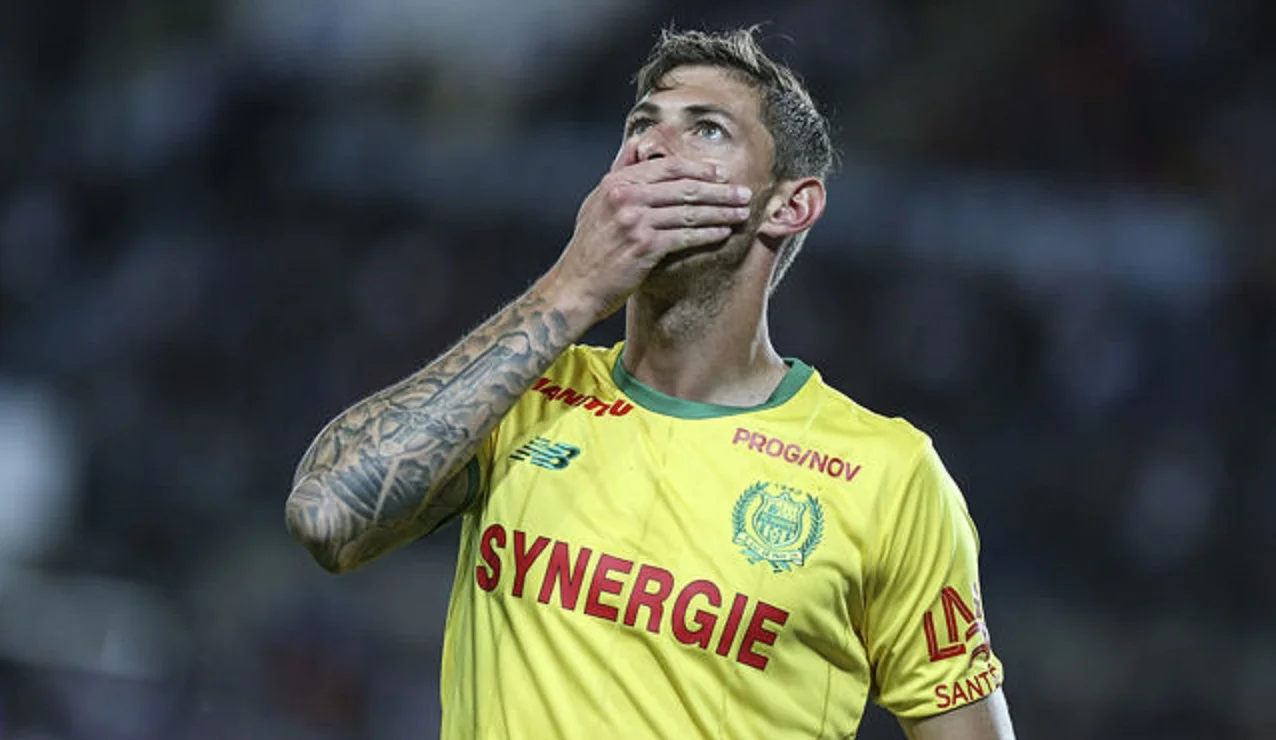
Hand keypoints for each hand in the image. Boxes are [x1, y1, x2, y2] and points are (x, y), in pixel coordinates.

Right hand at [537, 156, 752, 324]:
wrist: (576, 286)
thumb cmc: (590, 248)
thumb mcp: (597, 202)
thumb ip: (620, 172)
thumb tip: (637, 143)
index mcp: (617, 182)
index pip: (667, 167)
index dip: (699, 169)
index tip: (720, 174)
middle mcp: (626, 197)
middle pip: (684, 188)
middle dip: (719, 191)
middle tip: (743, 194)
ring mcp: (635, 221)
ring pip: (689, 212)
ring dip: (720, 213)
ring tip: (741, 214)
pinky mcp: (644, 246)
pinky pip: (685, 236)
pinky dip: (708, 234)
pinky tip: (723, 233)